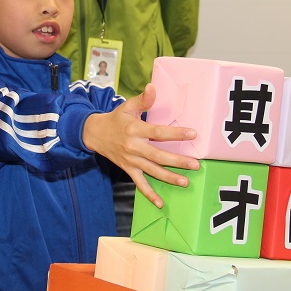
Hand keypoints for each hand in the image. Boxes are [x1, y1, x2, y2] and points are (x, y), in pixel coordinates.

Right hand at [82, 83, 198, 207]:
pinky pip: (140, 184)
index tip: (193, 134)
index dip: (176, 133)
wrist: (94, 134)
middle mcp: (133, 147)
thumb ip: (143, 100)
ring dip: (169, 177)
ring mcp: (131, 160)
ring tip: (185, 182)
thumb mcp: (128, 106)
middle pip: (158, 155)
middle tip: (195, 164)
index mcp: (135, 129)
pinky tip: (161, 203)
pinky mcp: (128, 169)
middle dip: (177, 161)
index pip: (158, 132)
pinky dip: (150, 194)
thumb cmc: (116, 119)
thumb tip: (153, 87)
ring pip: (152, 171)